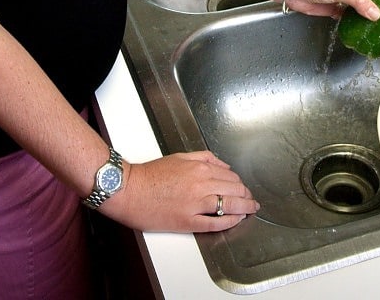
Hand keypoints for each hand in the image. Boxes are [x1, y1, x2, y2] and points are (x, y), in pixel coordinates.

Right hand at [100, 151, 258, 232]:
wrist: (128, 190)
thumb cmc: (149, 175)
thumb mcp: (179, 157)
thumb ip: (204, 158)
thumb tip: (223, 164)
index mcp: (199, 168)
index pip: (230, 175)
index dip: (239, 183)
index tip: (242, 188)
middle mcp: (200, 184)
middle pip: (234, 190)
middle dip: (246, 195)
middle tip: (250, 200)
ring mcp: (195, 204)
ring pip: (229, 205)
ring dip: (245, 207)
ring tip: (250, 210)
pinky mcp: (188, 221)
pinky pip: (215, 222)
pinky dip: (229, 221)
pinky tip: (236, 219)